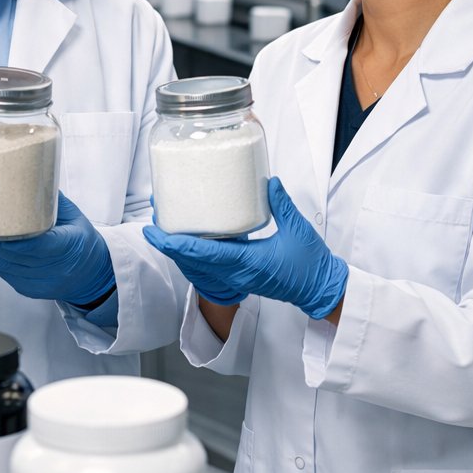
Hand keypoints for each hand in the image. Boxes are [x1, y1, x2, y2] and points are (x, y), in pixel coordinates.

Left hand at [0, 193, 115, 306]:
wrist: (92, 275)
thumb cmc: (84, 242)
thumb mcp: (75, 216)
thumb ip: (52, 198)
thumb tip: (30, 170)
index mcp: (68, 248)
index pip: (35, 243)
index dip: (9, 233)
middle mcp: (51, 270)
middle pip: (11, 254)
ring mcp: (36, 282)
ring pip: (1, 264)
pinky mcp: (25, 288)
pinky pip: (0, 271)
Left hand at [143, 178, 347, 319]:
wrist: (319, 291)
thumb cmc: (310, 265)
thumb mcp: (297, 230)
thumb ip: (281, 204)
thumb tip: (269, 181)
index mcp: (247, 263)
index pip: (203, 253)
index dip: (176, 243)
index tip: (155, 232)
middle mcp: (236, 274)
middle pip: (192, 260)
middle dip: (169, 242)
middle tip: (153, 220)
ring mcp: (236, 277)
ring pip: (197, 266)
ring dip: (179, 248)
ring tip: (165, 226)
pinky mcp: (239, 276)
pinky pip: (209, 267)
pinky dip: (194, 253)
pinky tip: (190, 237)